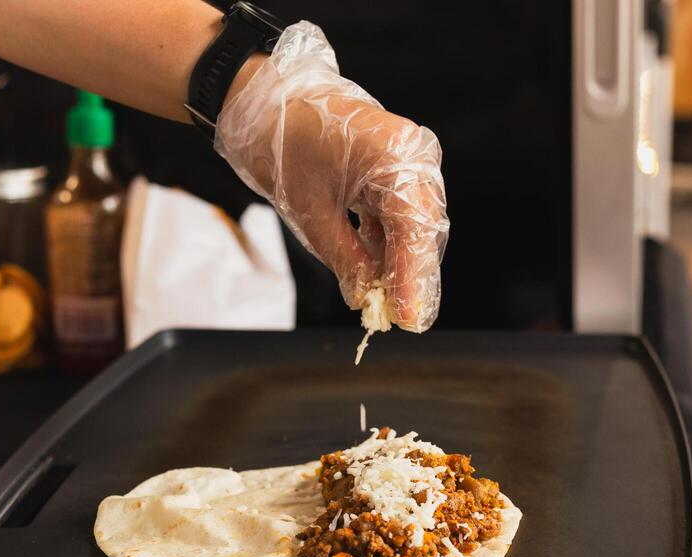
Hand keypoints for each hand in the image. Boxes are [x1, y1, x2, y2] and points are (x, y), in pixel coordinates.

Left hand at [216, 23, 448, 330]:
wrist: (267, 100)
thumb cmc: (283, 144)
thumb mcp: (311, 212)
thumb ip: (346, 258)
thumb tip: (367, 297)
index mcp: (393, 157)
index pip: (414, 229)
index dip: (412, 278)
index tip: (408, 317)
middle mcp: (412, 155)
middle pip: (424, 228)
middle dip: (412, 276)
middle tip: (404, 319)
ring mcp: (409, 158)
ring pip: (416, 224)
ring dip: (402, 262)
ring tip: (389, 302)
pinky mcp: (398, 165)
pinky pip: (402, 211)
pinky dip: (391, 242)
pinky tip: (380, 272)